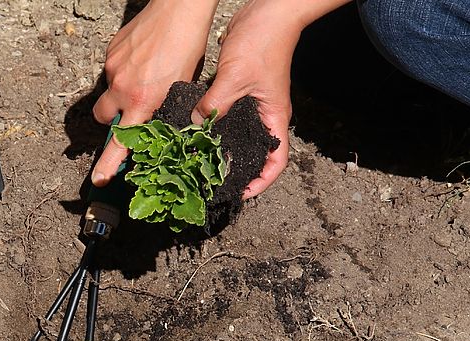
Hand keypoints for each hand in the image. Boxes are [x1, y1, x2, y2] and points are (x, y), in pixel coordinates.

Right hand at [91, 0, 219, 185]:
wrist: (179, 9)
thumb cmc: (187, 46)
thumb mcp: (181, 89)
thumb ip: (164, 110)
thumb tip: (158, 128)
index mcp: (142, 101)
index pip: (120, 142)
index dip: (108, 164)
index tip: (100, 179)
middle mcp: (122, 87)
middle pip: (104, 118)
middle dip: (113, 120)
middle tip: (131, 112)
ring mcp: (113, 69)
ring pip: (109, 92)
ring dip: (122, 92)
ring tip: (146, 76)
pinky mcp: (110, 53)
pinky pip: (113, 70)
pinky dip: (125, 70)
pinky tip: (143, 60)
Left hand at [194, 0, 351, 196]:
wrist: (267, 11)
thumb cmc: (263, 41)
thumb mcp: (236, 76)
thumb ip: (215, 103)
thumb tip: (195, 125)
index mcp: (274, 118)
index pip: (276, 162)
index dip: (261, 183)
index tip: (241, 194)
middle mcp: (264, 117)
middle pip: (255, 156)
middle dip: (237, 173)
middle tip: (212, 185)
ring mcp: (251, 107)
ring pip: (237, 139)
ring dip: (222, 153)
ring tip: (199, 167)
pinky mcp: (238, 95)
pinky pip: (224, 120)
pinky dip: (211, 130)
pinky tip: (193, 137)